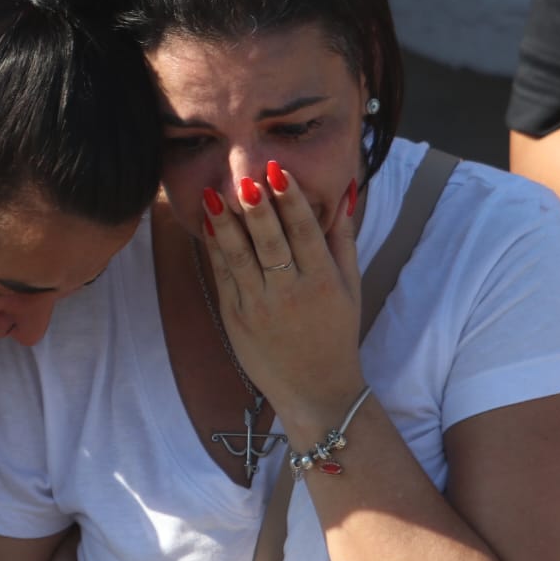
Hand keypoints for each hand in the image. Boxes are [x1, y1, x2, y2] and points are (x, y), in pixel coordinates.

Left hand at [202, 162, 365, 436]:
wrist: (315, 389)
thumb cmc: (336, 332)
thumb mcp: (351, 287)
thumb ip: (343, 239)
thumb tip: (344, 193)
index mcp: (322, 282)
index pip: (305, 233)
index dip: (291, 201)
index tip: (279, 171)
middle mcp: (290, 294)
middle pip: (270, 243)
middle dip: (256, 209)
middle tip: (244, 176)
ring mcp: (259, 307)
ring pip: (239, 258)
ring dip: (225, 224)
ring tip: (212, 194)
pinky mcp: (235, 318)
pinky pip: (223, 277)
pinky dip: (215, 249)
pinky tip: (208, 224)